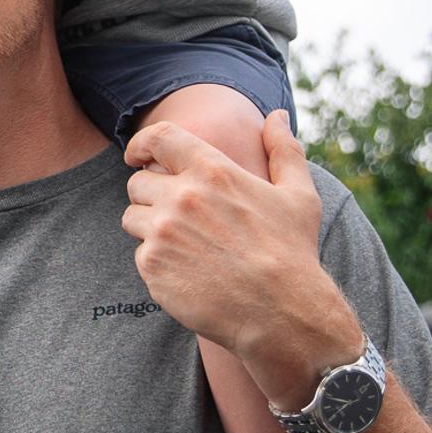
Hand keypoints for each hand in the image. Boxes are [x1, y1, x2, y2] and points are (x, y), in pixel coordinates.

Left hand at [118, 111, 360, 407]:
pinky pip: (141, 255)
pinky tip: (190, 273)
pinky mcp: (152, 266)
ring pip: (133, 218)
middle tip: (180, 218)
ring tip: (187, 247)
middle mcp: (182, 197)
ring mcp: (163, 232)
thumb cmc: (292, 253)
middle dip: (152, 195)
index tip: (137, 156)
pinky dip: (158, 262)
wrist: (282, 315)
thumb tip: (277, 117)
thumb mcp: (298, 196)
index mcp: (213, 171)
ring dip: (150, 228)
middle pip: (139, 182)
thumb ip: (283, 150)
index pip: (158, 138)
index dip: (141, 144)